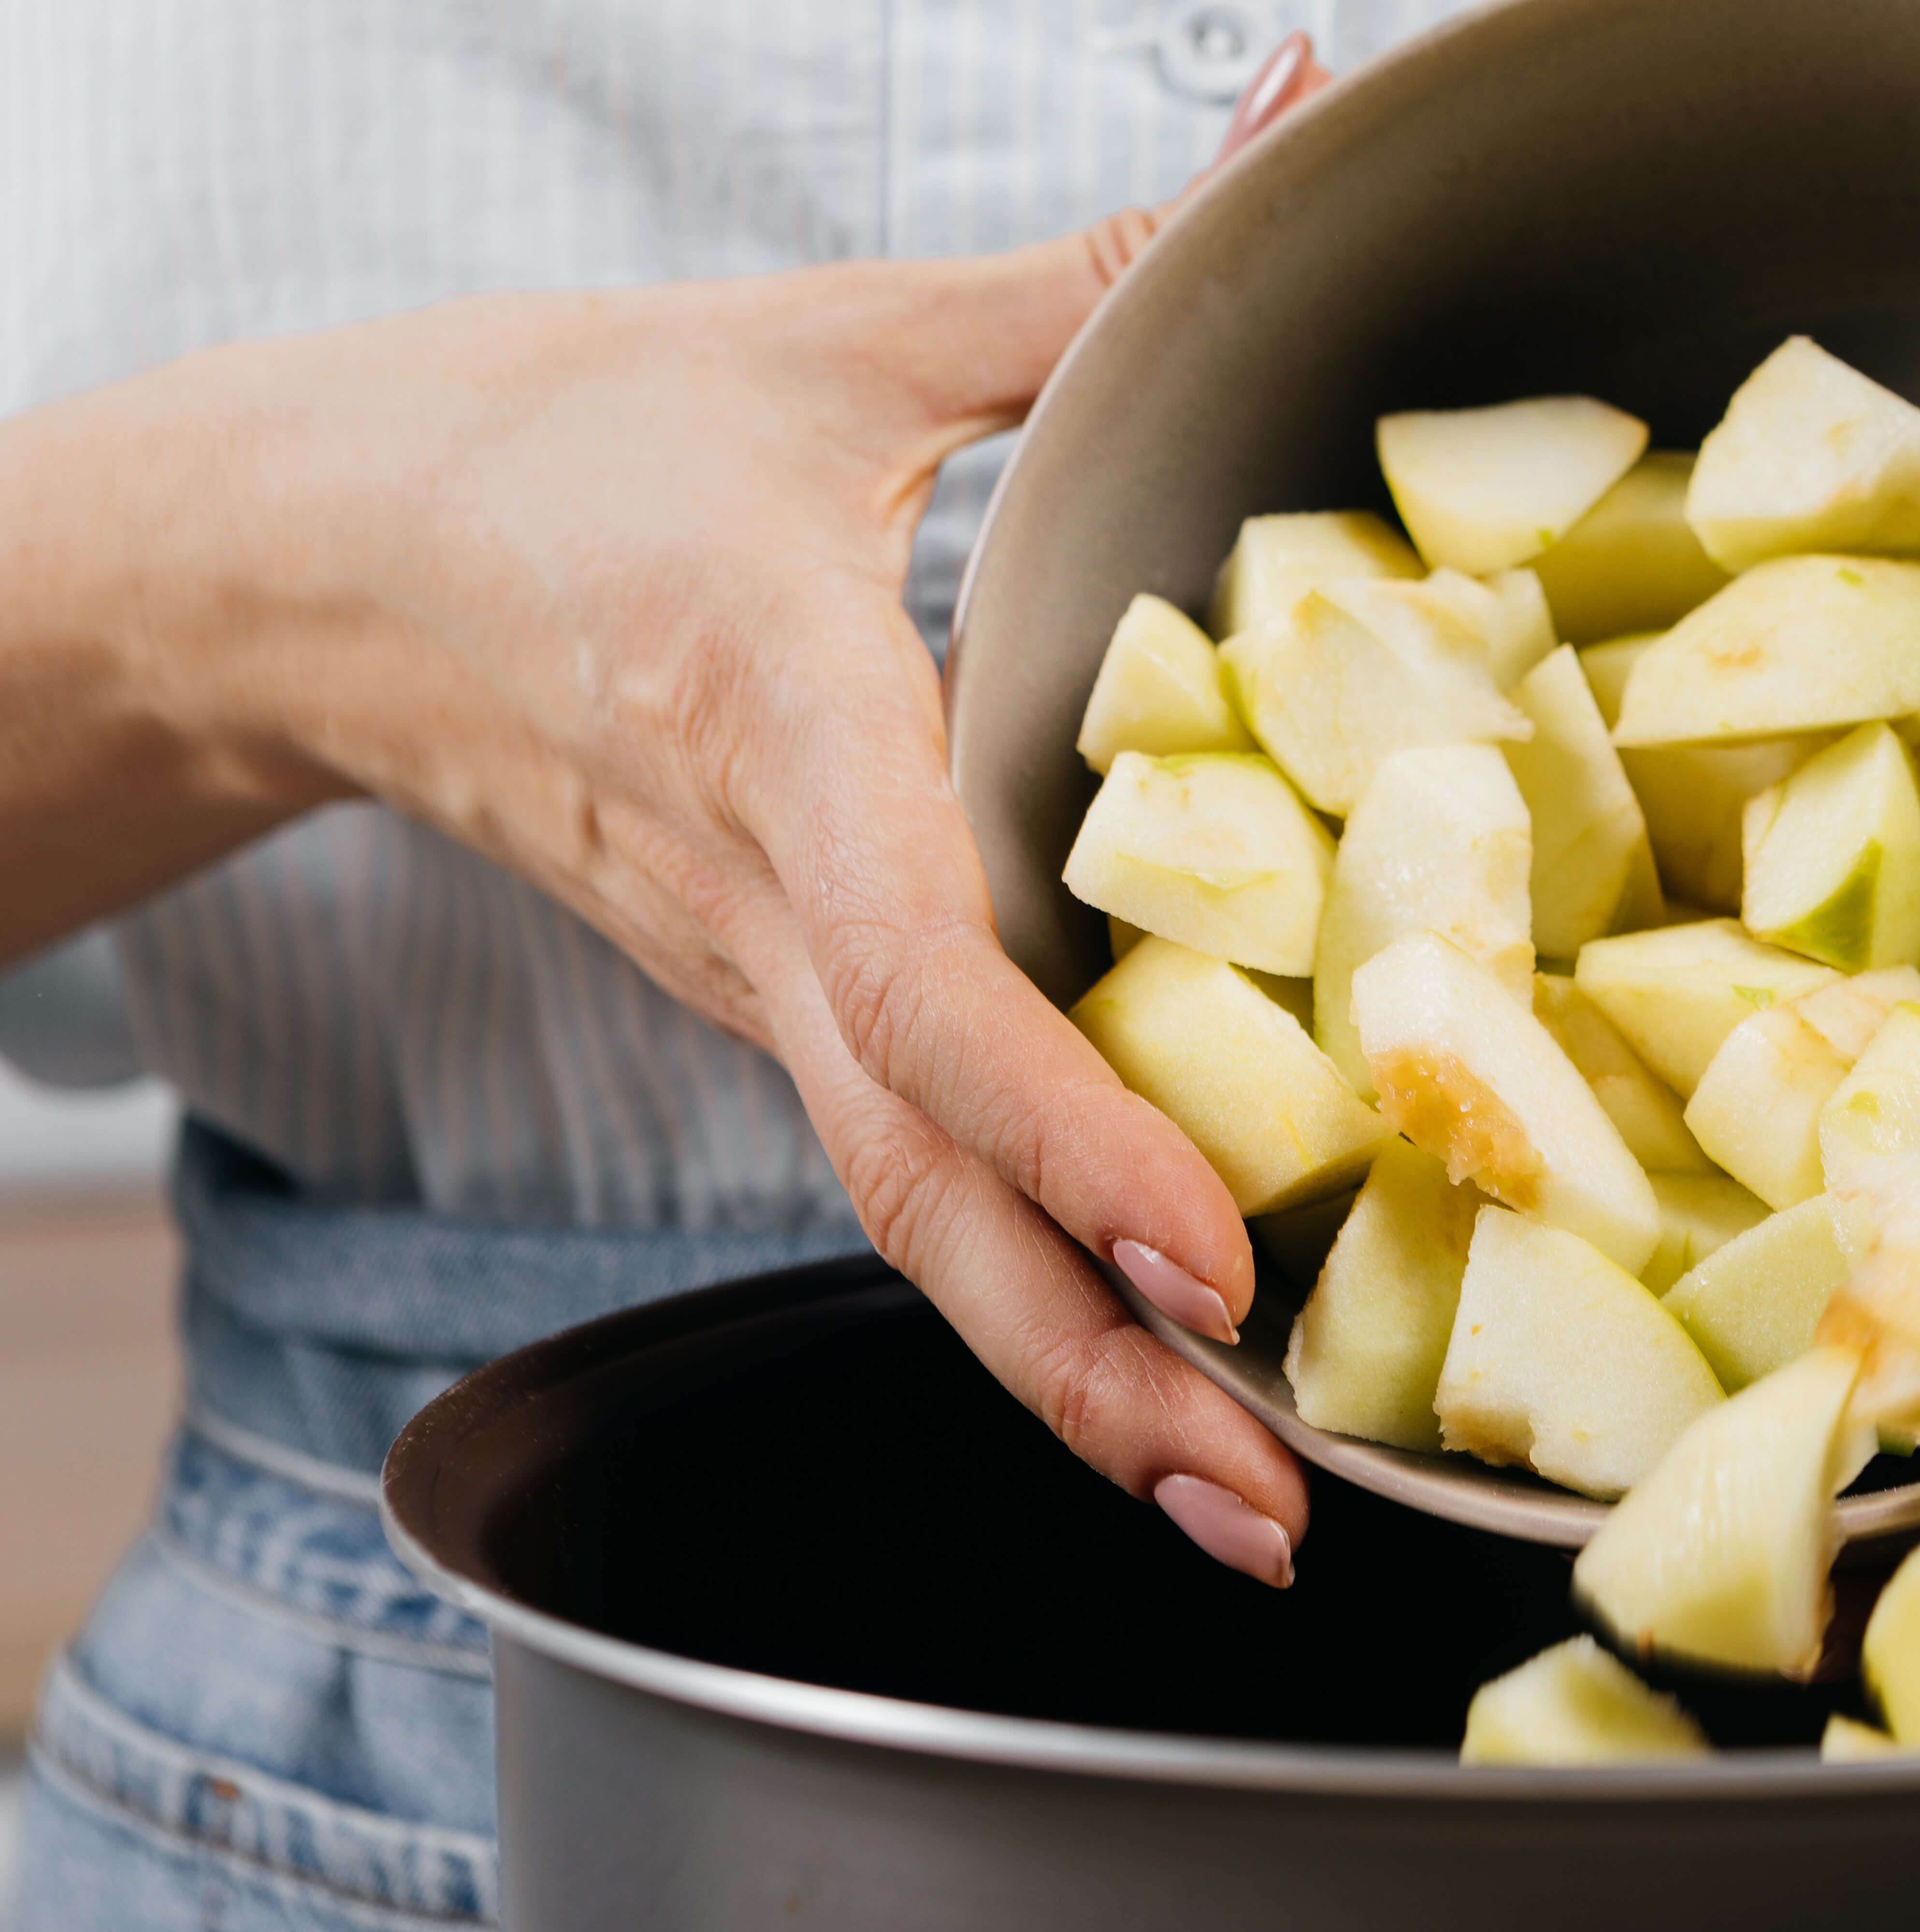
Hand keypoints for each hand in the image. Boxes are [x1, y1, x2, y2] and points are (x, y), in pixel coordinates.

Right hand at [0, 38, 1328, 1583]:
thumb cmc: (562, 441)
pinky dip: (1022, 1278)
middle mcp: (767, 908)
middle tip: (1266, 1510)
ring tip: (1240, 1510)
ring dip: (1068, 1375)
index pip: (921, 979)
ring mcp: (754, 982)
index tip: (1208, 1250)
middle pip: (926, 1188)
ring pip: (911, 1218)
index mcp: (780, 735)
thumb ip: (1083, 278)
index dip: (1066, 1124)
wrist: (318, 556)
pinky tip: (1146, 1356)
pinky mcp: (761, 998)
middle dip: (1090, 1364)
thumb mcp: (829, 346)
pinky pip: (899, 1168)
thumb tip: (1307, 114)